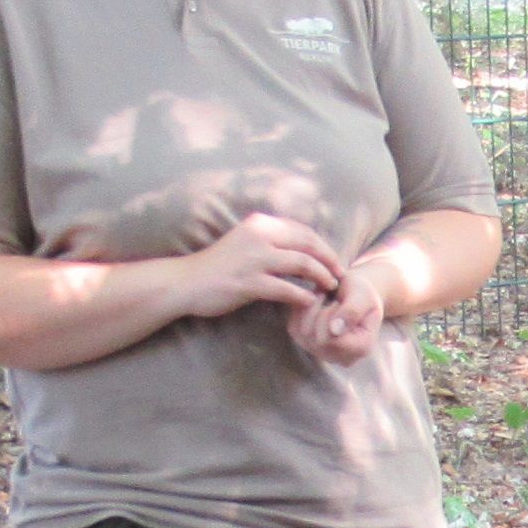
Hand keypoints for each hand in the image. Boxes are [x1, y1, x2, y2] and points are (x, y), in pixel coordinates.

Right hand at [177, 213, 346, 321]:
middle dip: (329, 259)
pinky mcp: (249, 283)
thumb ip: (269, 242)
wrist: (186, 282)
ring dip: (322, 276)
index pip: (303, 230)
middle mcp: (259, 236)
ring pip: (302, 264)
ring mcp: (254, 259)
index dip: (323, 245)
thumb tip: (298, 249)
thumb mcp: (244, 243)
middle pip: (308, 244)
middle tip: (340, 275)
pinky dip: (303, 296)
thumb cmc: (218, 266)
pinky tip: (310, 302)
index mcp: (260, 224)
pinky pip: (287, 289)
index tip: (333, 260)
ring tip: (330, 287)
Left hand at [286, 261, 386, 365]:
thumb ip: (352, 311)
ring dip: (311, 309)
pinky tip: (315, 303)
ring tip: (325, 298)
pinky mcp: (304, 344)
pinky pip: (294, 328)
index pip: (336, 341)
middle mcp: (341, 357)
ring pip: (304, 334)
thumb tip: (334, 331)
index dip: (332, 317)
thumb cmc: (360, 291)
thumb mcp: (362, 294)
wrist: (350, 291)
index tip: (338, 300)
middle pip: (319, 340)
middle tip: (331, 297)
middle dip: (322, 311)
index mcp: (362, 348)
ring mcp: (322, 353)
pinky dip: (301, 311)